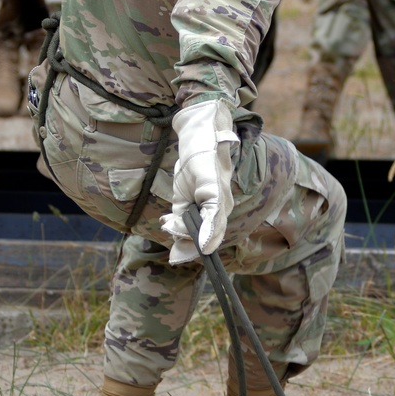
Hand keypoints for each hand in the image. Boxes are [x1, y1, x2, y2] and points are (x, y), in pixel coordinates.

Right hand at [161, 102, 239, 264]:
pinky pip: (214, 214)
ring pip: (213, 229)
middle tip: (175, 254)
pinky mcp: (217, 189)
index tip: (176, 258)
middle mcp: (223, 206)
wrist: (198, 137)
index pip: (206, 237)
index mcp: (215, 210)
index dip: (190, 249)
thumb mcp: (182, 196)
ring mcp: (222, 198)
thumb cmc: (192, 166)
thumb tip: (171, 232)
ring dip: (193, 238)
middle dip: (190, 247)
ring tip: (175, 236)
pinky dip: (208, 230)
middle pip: (210, 237)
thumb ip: (181, 216)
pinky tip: (201, 241)